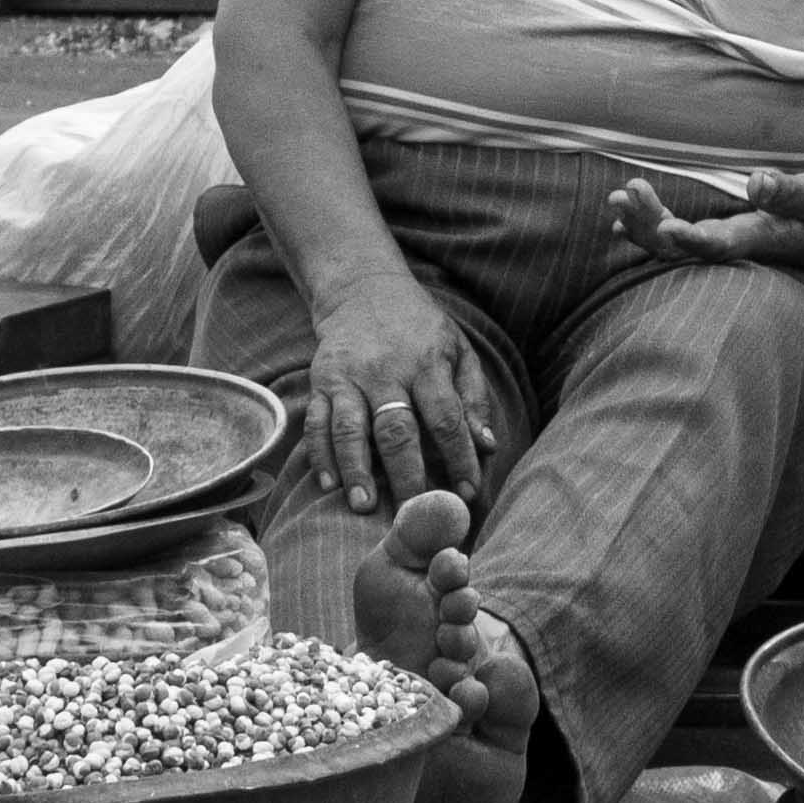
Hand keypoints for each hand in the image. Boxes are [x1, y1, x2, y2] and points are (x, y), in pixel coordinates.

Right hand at [303, 271, 496, 516]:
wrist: (363, 288)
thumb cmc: (419, 328)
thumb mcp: (457, 350)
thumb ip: (473, 398)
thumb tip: (487, 446)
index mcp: (427, 362)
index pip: (446, 417)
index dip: (459, 457)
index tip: (466, 493)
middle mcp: (385, 370)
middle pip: (396, 428)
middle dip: (406, 474)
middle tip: (413, 514)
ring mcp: (348, 376)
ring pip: (350, 428)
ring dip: (356, 470)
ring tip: (364, 507)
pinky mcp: (320, 380)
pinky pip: (315, 422)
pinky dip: (320, 455)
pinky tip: (328, 485)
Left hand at [606, 170, 803, 280]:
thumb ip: (788, 191)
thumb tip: (757, 183)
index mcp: (758, 240)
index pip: (720, 245)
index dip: (693, 240)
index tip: (666, 228)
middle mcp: (733, 248)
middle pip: (683, 248)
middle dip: (649, 223)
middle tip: (624, 193)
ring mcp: (721, 244)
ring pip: (672, 245)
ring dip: (641, 224)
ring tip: (617, 198)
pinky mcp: (714, 237)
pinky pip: (673, 240)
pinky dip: (646, 230)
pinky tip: (618, 221)